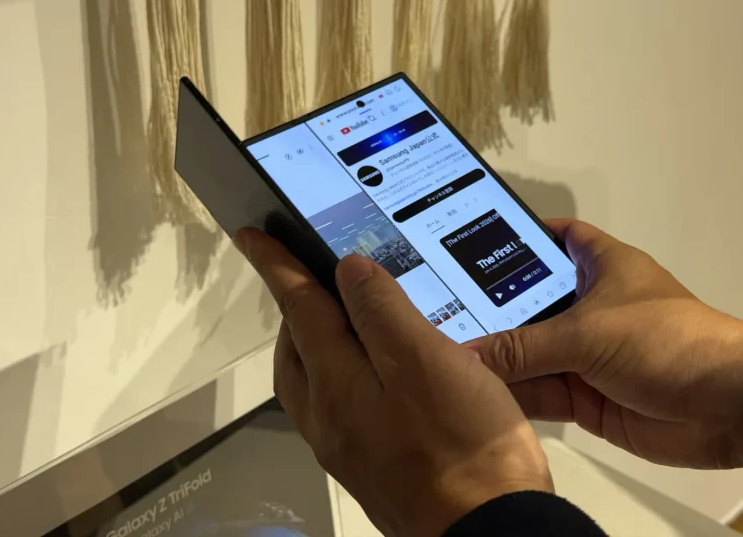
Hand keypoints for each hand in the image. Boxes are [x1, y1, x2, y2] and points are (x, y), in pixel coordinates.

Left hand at [235, 228, 552, 536]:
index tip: (252, 235)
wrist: (490, 530)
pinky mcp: (371, 464)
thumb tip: (349, 269)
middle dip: (295, 307)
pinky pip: (340, 404)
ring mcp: (347, 445)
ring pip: (313, 380)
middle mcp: (328, 417)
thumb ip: (381, 310)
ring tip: (347, 318)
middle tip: (311, 276)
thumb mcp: (423, 360)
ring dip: (316, 342)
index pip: (298, 307)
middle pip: (295, 349)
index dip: (277, 265)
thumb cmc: (462, 445)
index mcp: (335, 384)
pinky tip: (380, 372)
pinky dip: (344, 373)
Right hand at [468, 219, 742, 469]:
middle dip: (490, 307)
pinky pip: (539, 391)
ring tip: (442, 350)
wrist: (727, 408)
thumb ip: (523, 347)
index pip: (558, 238)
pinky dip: (512, 393)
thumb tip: (465, 354)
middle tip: (436, 305)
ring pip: (530, 351)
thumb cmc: (663, 341)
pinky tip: (472, 391)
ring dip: (496, 356)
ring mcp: (585, 353)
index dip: (522, 235)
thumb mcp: (587, 334)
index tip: (472, 239)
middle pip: (531, 301)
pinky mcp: (585, 395)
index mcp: (601, 268)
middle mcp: (588, 307)